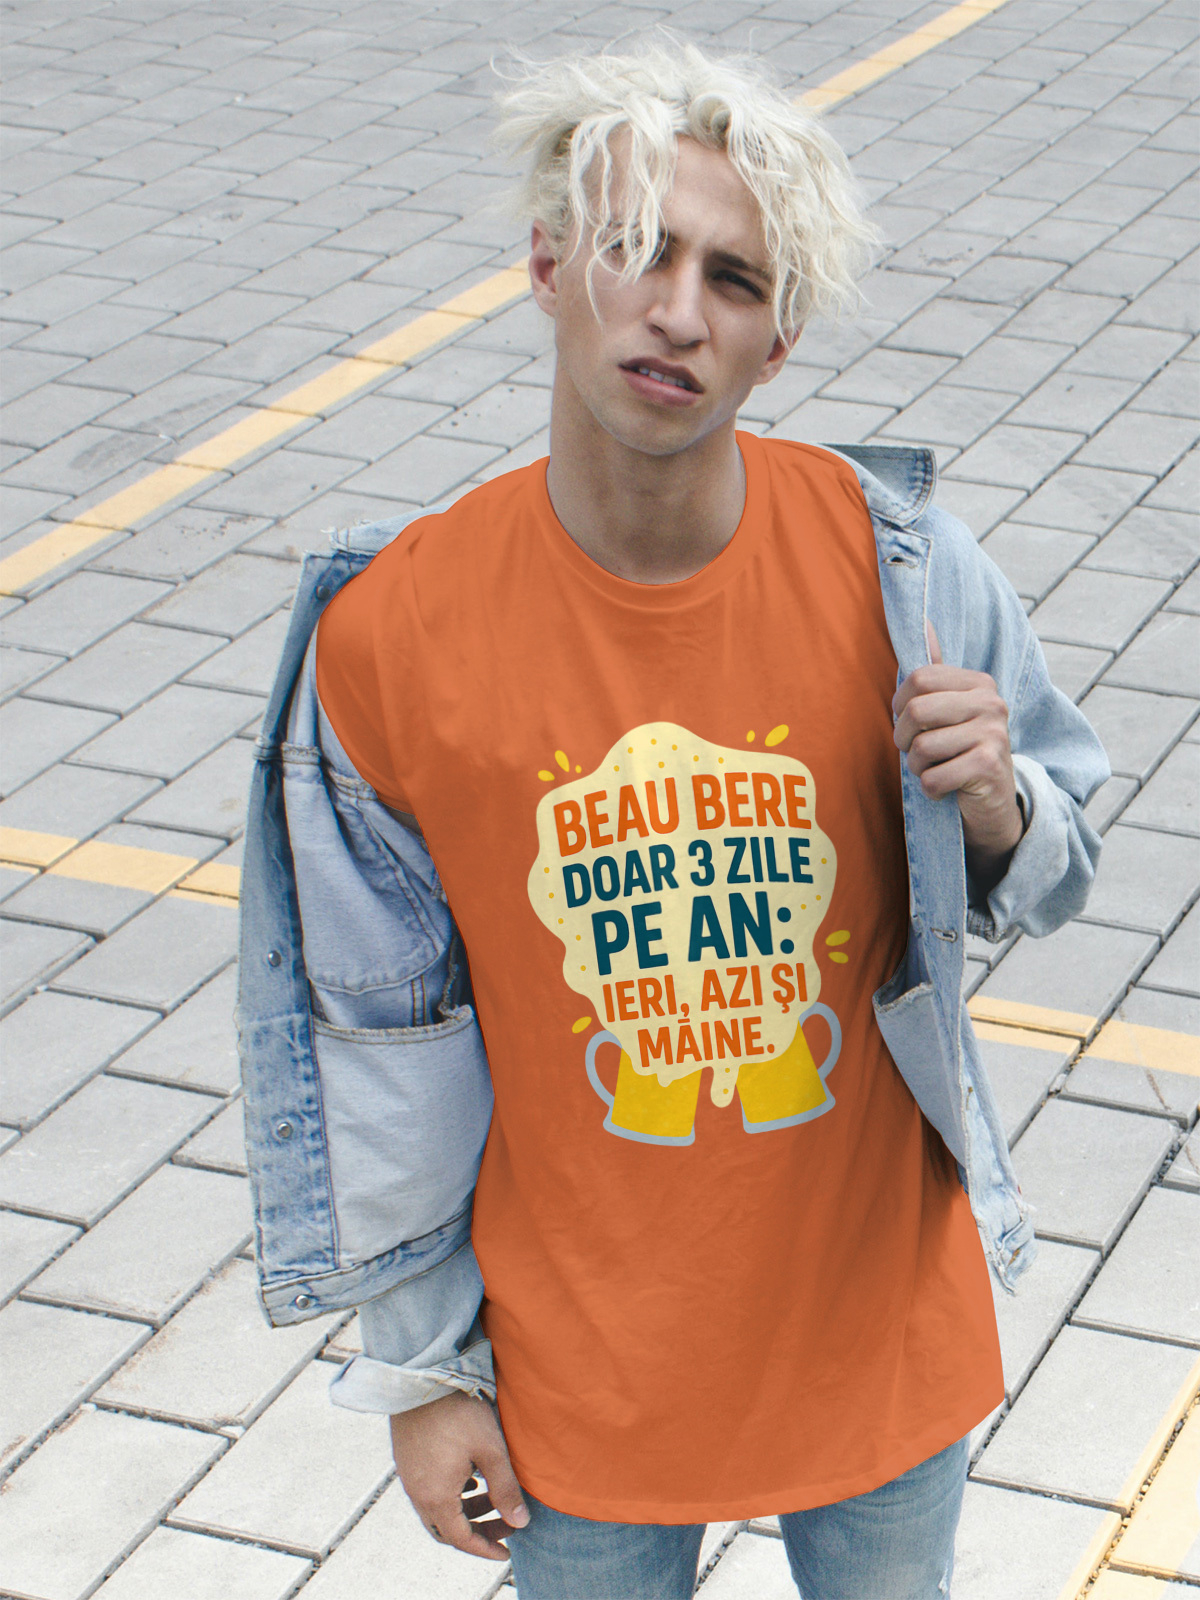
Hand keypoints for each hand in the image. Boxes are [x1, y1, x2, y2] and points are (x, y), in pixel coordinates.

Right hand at [390, 1390, 528, 1560]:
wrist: (421, 1378)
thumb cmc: (458, 1412)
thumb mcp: (490, 1450)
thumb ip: (506, 1488)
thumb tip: (521, 1522)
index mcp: (437, 1497)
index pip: (462, 1539)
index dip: (486, 1549)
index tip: (507, 1552)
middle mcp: (418, 1493)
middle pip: (447, 1529)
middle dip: (477, 1531)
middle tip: (504, 1524)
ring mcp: (409, 1476)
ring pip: (437, 1510)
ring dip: (465, 1510)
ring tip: (491, 1497)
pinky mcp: (407, 1459)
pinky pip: (428, 1492)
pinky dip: (451, 1494)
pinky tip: (469, 1477)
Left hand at [892, 623, 1023, 887]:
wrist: (992, 802)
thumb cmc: (960, 752)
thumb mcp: (948, 710)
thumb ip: (935, 671)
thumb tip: (922, 620)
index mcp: (978, 683)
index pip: (918, 678)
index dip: (899, 705)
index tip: (907, 724)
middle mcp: (992, 702)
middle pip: (916, 710)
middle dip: (902, 739)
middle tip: (914, 752)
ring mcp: (994, 733)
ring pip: (921, 748)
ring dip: (917, 768)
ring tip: (935, 770)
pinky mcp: (990, 765)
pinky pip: (933, 777)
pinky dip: (930, 789)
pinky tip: (946, 788)